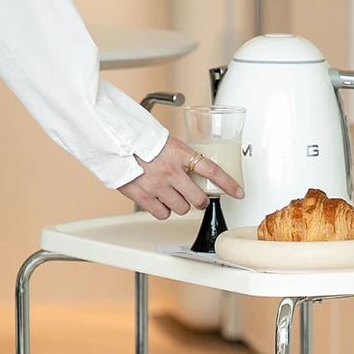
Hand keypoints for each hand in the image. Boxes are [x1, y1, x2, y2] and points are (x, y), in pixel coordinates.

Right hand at [118, 136, 243, 219]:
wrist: (114, 139)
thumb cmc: (140, 139)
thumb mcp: (168, 142)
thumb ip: (183, 158)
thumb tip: (196, 172)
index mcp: (180, 153)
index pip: (212, 171)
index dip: (229, 184)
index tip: (239, 193)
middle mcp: (170, 171)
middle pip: (199, 199)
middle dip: (200, 201)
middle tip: (196, 198)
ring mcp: (157, 185)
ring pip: (182, 209)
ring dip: (180, 205)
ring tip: (171, 194)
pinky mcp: (143, 196)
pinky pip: (163, 214)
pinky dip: (163, 210)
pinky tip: (159, 200)